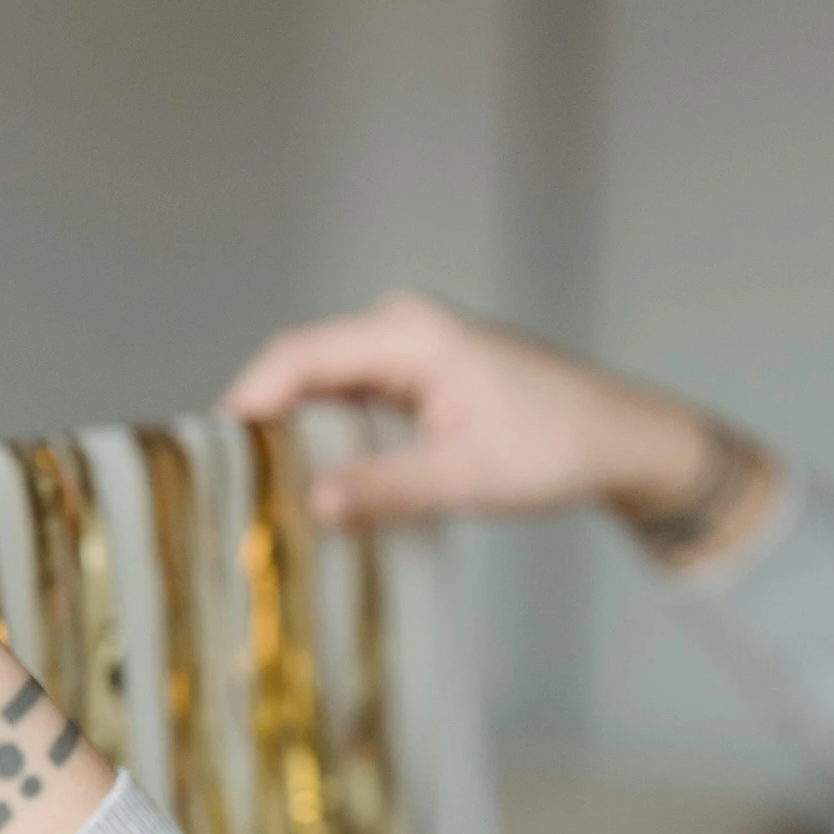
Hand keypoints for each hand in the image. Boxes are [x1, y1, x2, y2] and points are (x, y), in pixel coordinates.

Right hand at [224, 292, 775, 559]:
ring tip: (260, 493)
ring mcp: (409, 351)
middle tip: (228, 487)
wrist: (621, 439)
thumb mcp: (469, 477)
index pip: (298, 356)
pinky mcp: (418, 379)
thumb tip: (310, 504)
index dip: (245, 402)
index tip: (212, 456)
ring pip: (324, 389)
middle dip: (262, 424)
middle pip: (302, 370)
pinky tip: (315, 485)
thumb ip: (387, 489)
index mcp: (410, 334)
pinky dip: (330, 439)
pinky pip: (352, 402)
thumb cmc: (558, 445)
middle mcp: (402, 329)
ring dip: (295, 436)